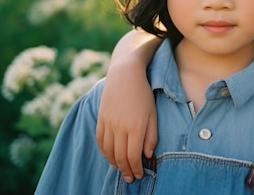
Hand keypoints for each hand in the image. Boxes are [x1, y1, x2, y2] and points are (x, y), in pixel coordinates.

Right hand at [96, 61, 157, 181]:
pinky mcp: (100, 119)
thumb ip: (151, 136)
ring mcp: (108, 123)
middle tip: (130, 178)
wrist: (124, 74)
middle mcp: (120, 127)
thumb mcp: (153, 114)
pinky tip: (110, 156)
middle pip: (120, 157)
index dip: (136, 169)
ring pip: (108, 151)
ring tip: (121, 169)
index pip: (133, 156)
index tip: (139, 175)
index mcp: (136, 127)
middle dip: (126, 170)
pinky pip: (100, 141)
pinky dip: (105, 152)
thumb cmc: (143, 93)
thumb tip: (147, 155)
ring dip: (114, 163)